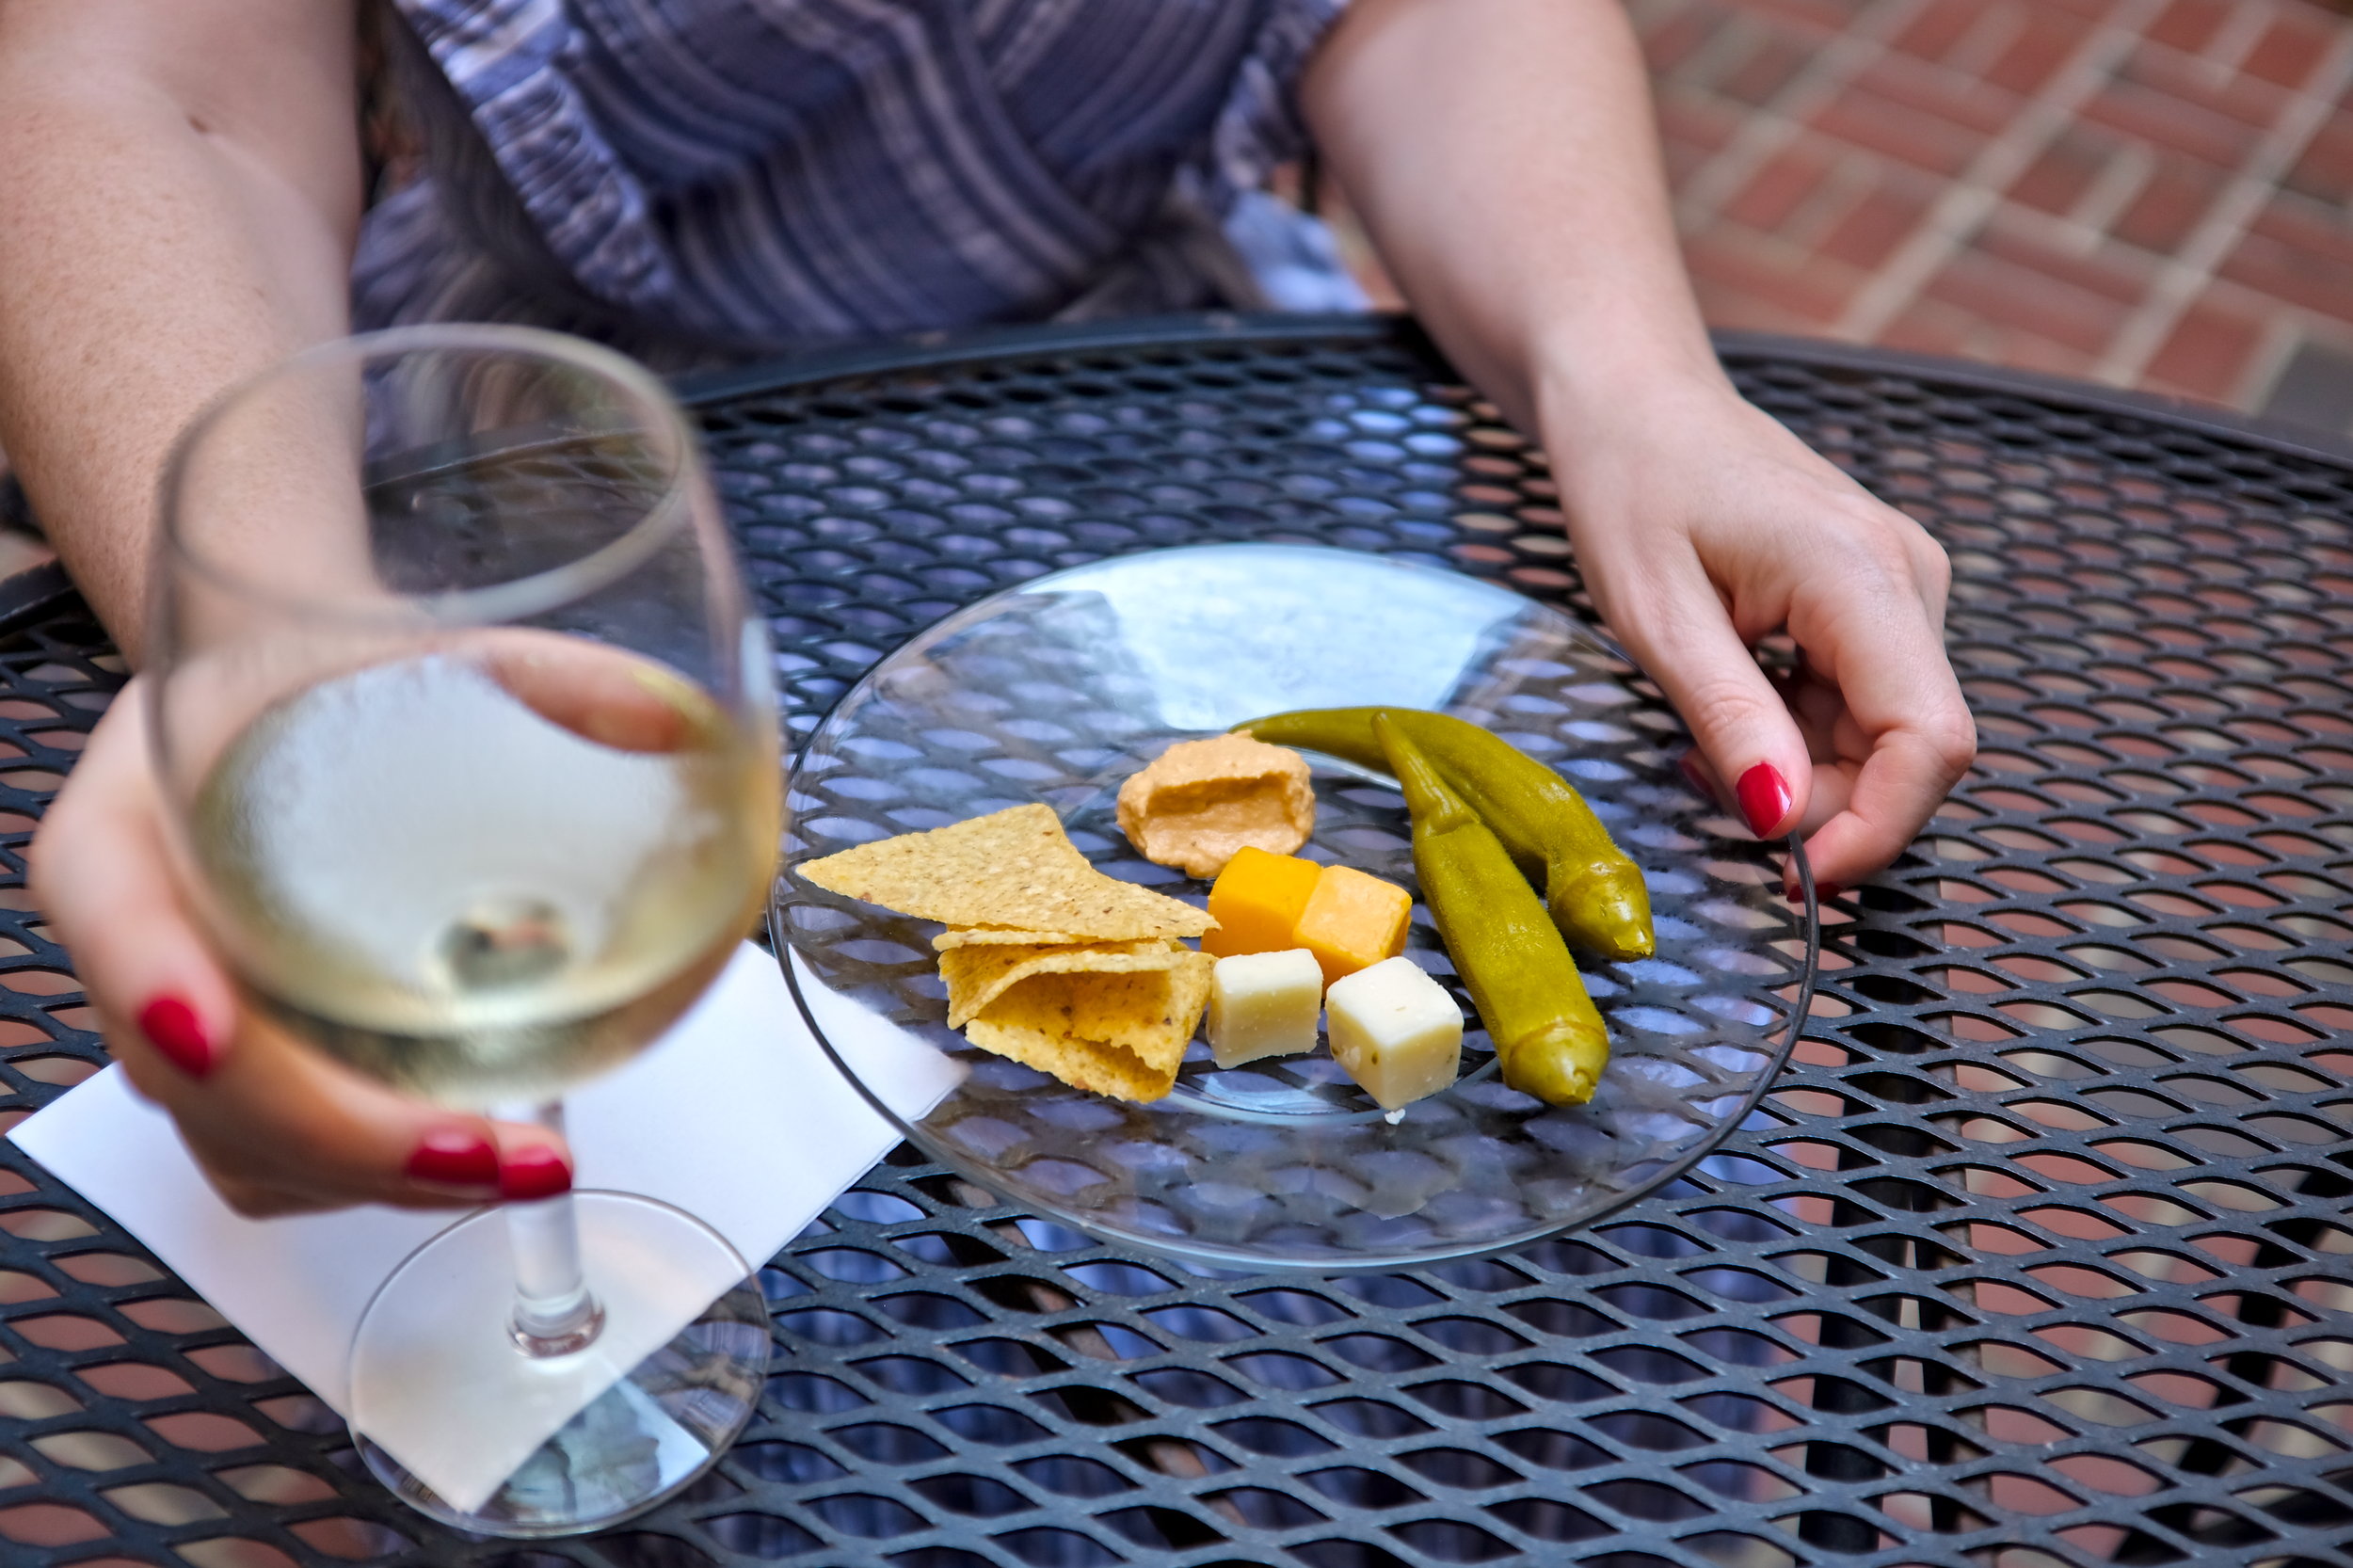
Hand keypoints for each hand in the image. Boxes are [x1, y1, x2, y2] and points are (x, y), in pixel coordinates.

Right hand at [29, 680, 571, 1216]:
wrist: (307, 697)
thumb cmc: (345, 675)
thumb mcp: (439, 644)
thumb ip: (556, 678)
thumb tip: (671, 722)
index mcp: (141, 806)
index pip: (111, 902)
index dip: (151, 977)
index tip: (213, 1031)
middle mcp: (143, 927)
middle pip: (188, 1070)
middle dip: (333, 1131)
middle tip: (479, 1144)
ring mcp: (181, 1015)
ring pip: (234, 1141)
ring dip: (368, 1177)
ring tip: (520, 1161)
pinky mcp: (242, 1071)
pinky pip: (274, 1162)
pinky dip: (368, 1180)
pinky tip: (480, 1155)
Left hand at [1540, 372, 1975, 894]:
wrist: (1637, 401)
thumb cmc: (1631, 483)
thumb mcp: (1655, 615)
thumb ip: (1728, 717)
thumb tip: (1781, 821)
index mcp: (1861, 574)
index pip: (1931, 737)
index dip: (1878, 826)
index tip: (1797, 873)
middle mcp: (1910, 578)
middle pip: (1912, 748)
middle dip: (1823, 804)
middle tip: (1708, 790)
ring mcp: (1904, 587)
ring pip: (1886, 735)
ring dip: (1803, 774)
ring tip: (1703, 746)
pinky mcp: (1880, 601)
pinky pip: (1863, 704)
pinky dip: (1801, 738)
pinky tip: (1732, 714)